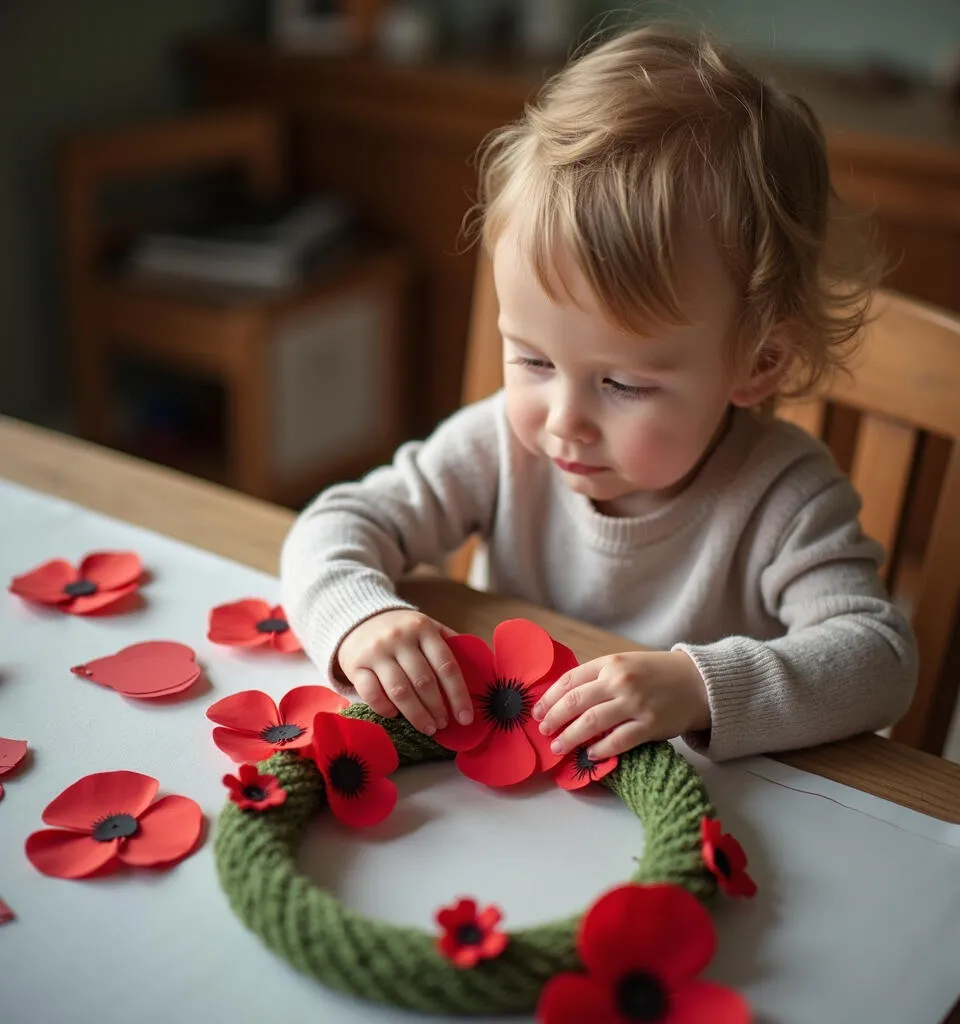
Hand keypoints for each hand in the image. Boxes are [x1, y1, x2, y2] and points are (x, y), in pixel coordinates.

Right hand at [335, 609, 472, 735]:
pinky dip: (385, 709)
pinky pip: (371, 693)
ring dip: (416, 715)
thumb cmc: (401, 630)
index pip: (446, 666)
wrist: (357, 618)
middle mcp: (399, 638)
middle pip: (424, 681)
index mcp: (423, 628)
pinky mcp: (355, 665)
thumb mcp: (426, 627)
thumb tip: (477, 673)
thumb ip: (448, 644)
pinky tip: (395, 716)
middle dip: (437, 708)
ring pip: (399, 691)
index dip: (459, 695)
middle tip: (443, 724)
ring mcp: (376, 652)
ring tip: (427, 727)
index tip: (466, 717)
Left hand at [532, 650, 709, 759]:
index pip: (569, 681)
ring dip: (570, 738)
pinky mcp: (649, 726)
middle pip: (574, 702)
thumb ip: (598, 677)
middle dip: (553, 719)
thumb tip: (564, 698)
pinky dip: (600, 750)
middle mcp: (619, 681)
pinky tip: (590, 755)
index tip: (537, 711)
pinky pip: (617, 741)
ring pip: (591, 723)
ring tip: (559, 747)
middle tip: (543, 731)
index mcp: (610, 663)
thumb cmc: (656, 674)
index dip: (548, 698)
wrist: (697, 682)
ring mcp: (635, 704)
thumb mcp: (624, 664)